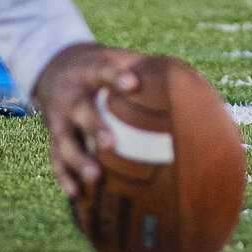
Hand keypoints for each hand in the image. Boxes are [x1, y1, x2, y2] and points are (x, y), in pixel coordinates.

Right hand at [32, 41, 154, 197]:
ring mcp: (59, 116)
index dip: (116, 76)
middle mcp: (71, 93)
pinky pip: (55, 158)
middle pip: (81, 109)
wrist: (54, 65)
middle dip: (95, 126)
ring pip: (64, 139)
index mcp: (90, 70)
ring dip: (78, 159)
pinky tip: (76, 193)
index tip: (132, 83)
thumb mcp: (119, 59)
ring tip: (96, 176)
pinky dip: (63, 175)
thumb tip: (199, 90)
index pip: (103, 69)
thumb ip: (150, 71)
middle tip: (111, 143)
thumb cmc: (102, 67)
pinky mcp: (53, 135)